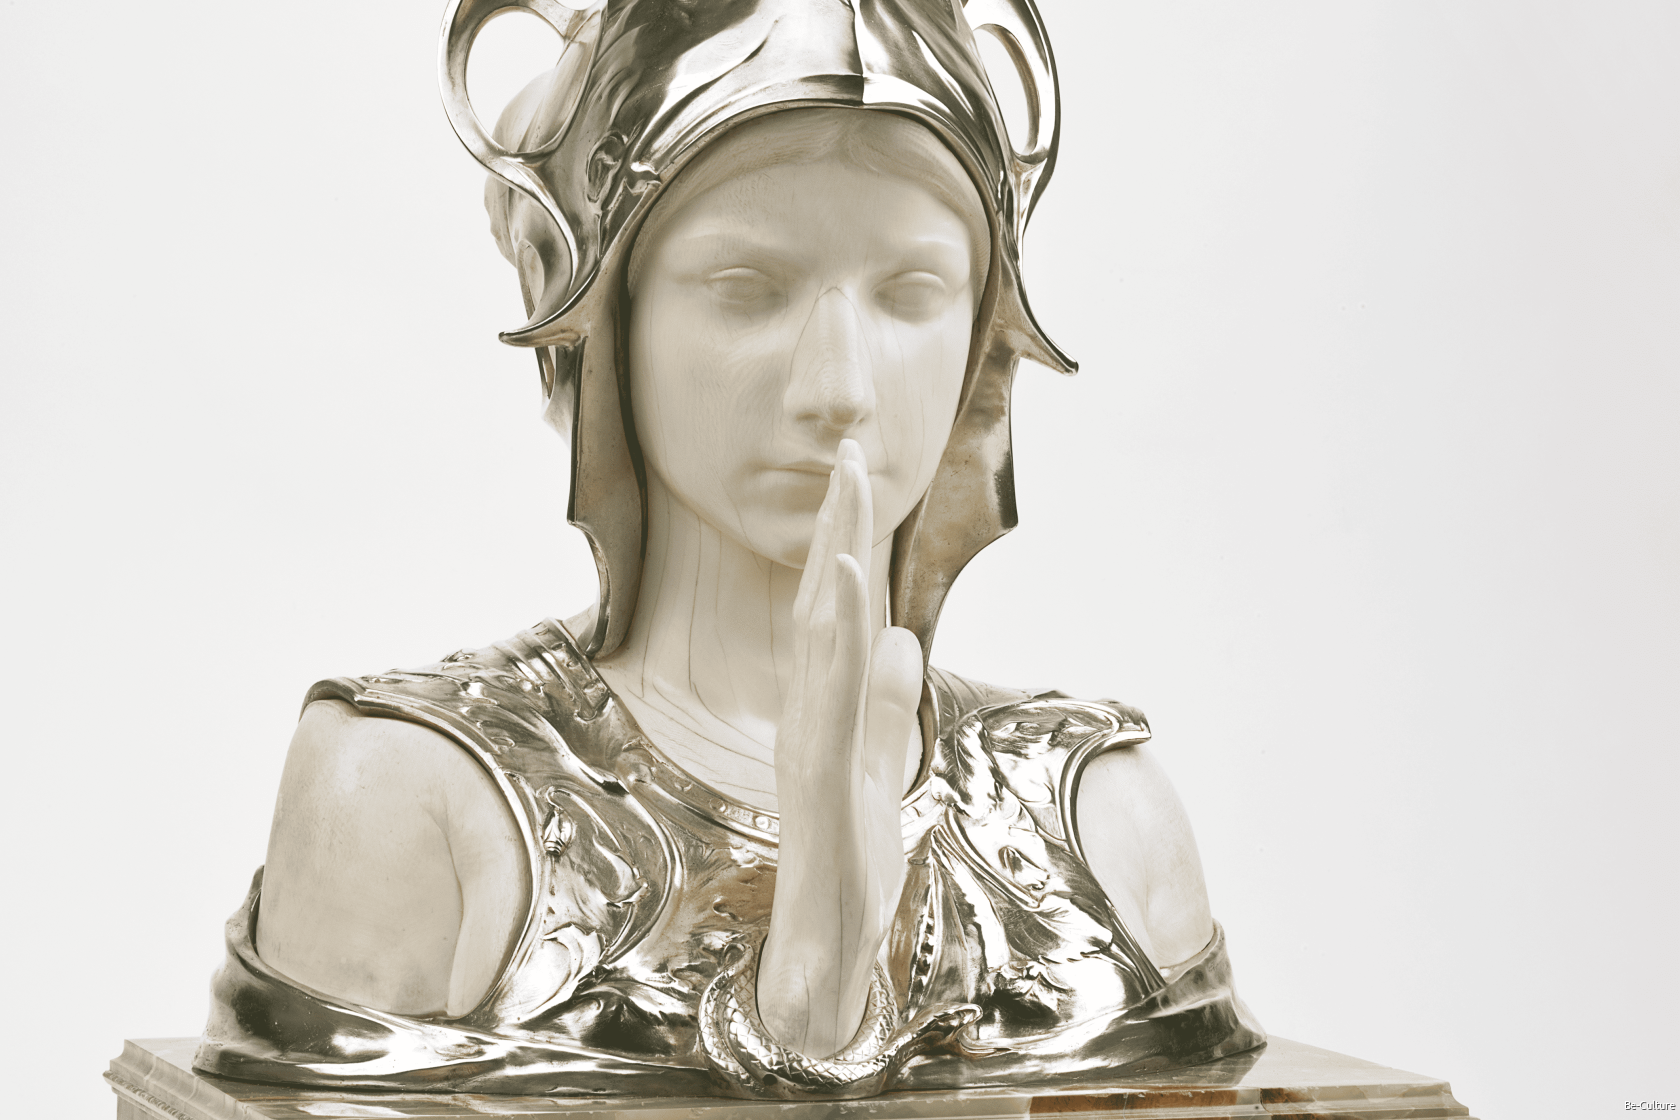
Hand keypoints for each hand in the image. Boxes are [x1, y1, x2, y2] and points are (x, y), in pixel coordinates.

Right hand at [758, 439, 922, 1058]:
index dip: (842, 551)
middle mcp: (808, 723)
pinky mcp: (820, 778)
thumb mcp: (880, 781)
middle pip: (822, 610)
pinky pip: (826, 693)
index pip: (833, 622)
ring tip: (846, 485)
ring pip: (820, 638)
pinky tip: (843, 579)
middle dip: (837, 528)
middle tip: (848, 450)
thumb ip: (884, 712)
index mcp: (821, 721)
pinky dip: (833, 632)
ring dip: (833, 557)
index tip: (853, 482)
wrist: (820, 968)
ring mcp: (811, 747)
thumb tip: (901, 639)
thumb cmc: (847, 877)